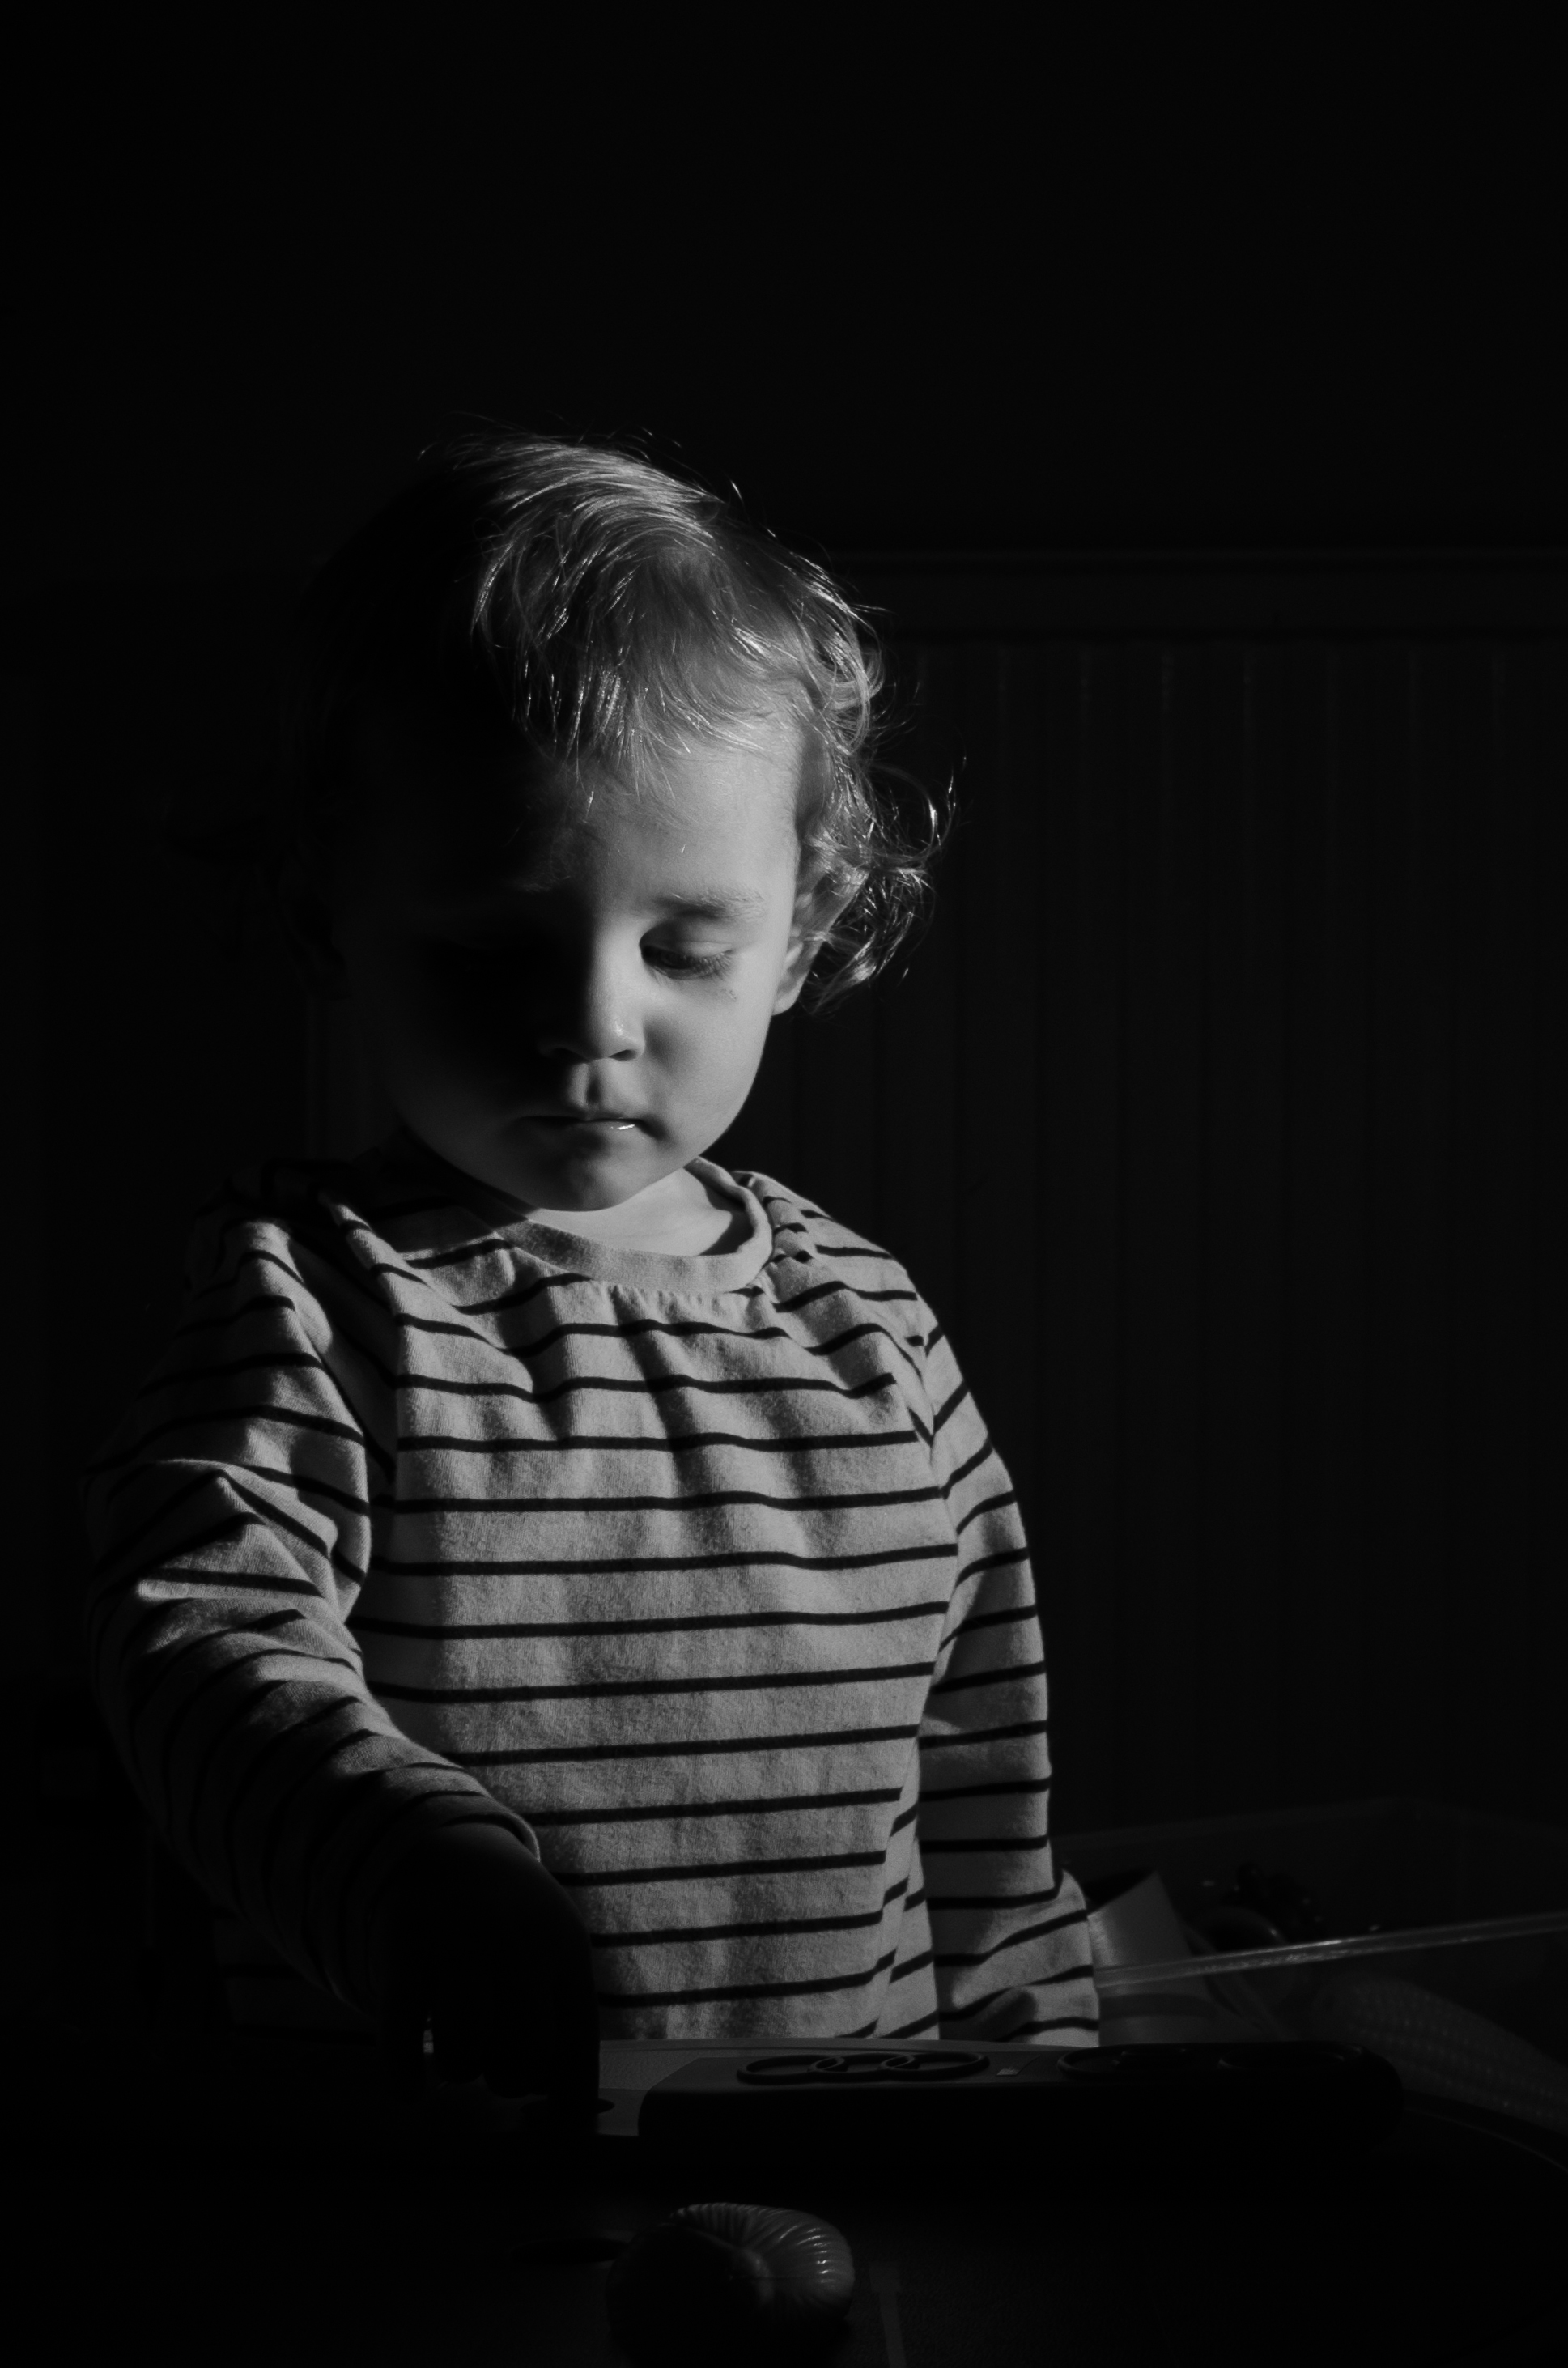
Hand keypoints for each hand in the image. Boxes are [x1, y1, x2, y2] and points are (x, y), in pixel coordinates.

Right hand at [365, 1824, 598, 2110]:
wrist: (449, 1845)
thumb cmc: (510, 1921)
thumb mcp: (553, 1949)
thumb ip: (562, 2016)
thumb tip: (569, 2113)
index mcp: (565, 1951)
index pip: (577, 2043)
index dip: (567, 2097)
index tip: (555, 2128)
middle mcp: (518, 1943)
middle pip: (524, 2049)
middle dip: (511, 2079)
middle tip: (497, 2069)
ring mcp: (460, 1940)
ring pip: (467, 2040)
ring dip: (462, 2067)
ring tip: (459, 2057)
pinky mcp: (405, 1945)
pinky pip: (401, 2024)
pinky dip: (402, 2070)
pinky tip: (409, 2093)